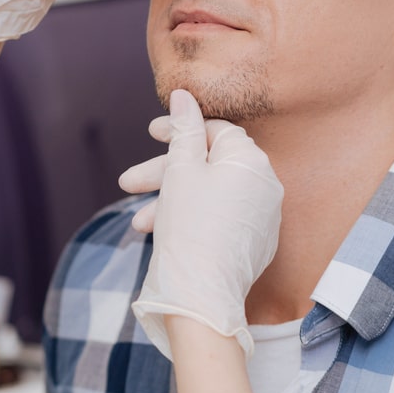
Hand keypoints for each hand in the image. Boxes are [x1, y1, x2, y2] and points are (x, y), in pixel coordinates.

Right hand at [128, 90, 282, 360]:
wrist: (203, 297)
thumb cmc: (189, 229)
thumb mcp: (180, 171)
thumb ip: (184, 129)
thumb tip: (184, 95)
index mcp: (251, 160)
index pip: (214, 130)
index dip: (179, 129)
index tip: (150, 134)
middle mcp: (266, 185)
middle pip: (209, 165)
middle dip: (164, 173)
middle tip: (127, 183)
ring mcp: (263, 217)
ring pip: (209, 195)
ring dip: (171, 202)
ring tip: (139, 224)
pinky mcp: (256, 243)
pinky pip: (220, 218)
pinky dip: (191, 220)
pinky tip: (162, 234)